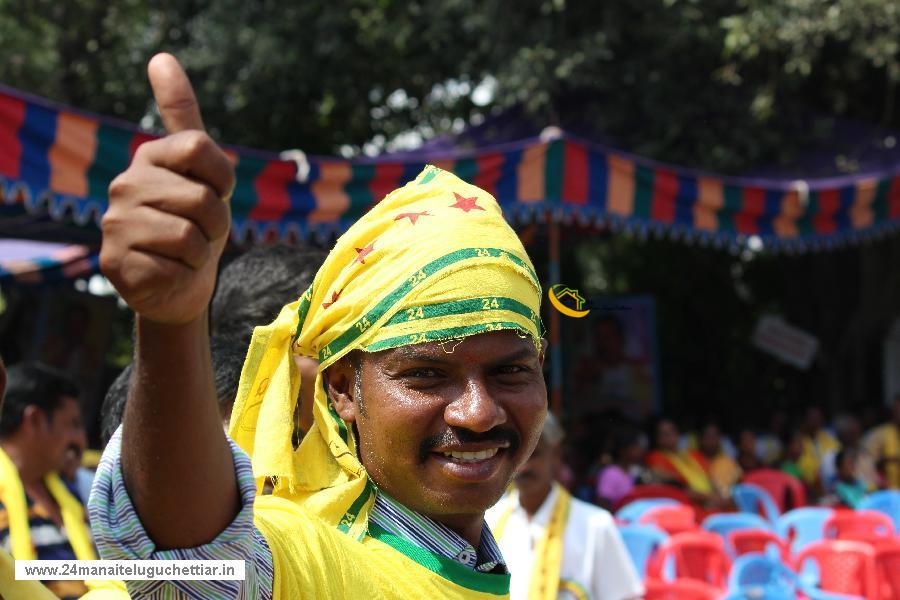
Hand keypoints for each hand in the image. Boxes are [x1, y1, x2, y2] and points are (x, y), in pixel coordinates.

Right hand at [100, 53, 233, 324]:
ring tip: (185, 253)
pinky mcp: (115, 259)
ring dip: (202, 251)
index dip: (222, 178)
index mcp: (150, 156)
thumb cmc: (198, 227)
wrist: (180, 286)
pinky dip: (185, 274)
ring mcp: (116, 222)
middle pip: (203, 198)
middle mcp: (126, 183)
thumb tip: (161, 56)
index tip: (214, 192)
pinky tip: (169, 271)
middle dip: (217, 224)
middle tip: (201, 233)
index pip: (200, 146)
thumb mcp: (205, 173)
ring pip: (191, 234)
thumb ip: (185, 118)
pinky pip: (177, 264)